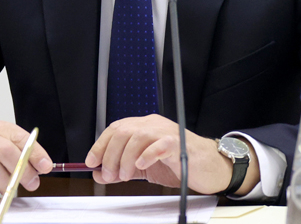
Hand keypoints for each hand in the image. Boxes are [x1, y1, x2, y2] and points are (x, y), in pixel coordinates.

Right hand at [0, 121, 52, 199]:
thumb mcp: (8, 152)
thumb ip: (26, 157)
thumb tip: (43, 166)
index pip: (20, 138)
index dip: (35, 153)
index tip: (45, 166)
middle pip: (6, 151)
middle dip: (22, 170)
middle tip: (31, 183)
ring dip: (4, 182)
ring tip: (8, 189)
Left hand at [84, 114, 258, 194]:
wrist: (209, 167)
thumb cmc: (179, 164)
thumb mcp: (144, 167)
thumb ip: (122, 168)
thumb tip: (99, 173)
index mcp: (145, 126)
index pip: (116, 128)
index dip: (100, 144)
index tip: (91, 161)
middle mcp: (154, 124)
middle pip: (123, 132)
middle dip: (110, 155)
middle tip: (109, 174)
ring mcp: (167, 132)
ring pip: (138, 136)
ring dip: (125, 158)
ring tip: (125, 175)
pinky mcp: (179, 144)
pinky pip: (159, 144)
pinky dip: (147, 155)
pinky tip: (141, 166)